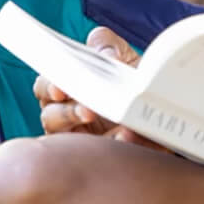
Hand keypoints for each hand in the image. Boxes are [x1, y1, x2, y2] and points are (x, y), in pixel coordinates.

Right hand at [32, 26, 165, 150]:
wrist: (159, 103)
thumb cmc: (130, 77)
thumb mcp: (121, 55)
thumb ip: (106, 45)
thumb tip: (107, 55)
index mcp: (63, 89)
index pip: (44, 88)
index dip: (48, 88)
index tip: (61, 90)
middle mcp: (64, 116)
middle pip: (51, 117)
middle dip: (68, 113)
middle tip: (88, 110)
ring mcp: (79, 140)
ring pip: (69, 142)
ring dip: (91, 136)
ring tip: (113, 125)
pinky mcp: (99, 158)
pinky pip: (98, 158)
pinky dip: (114, 144)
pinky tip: (126, 136)